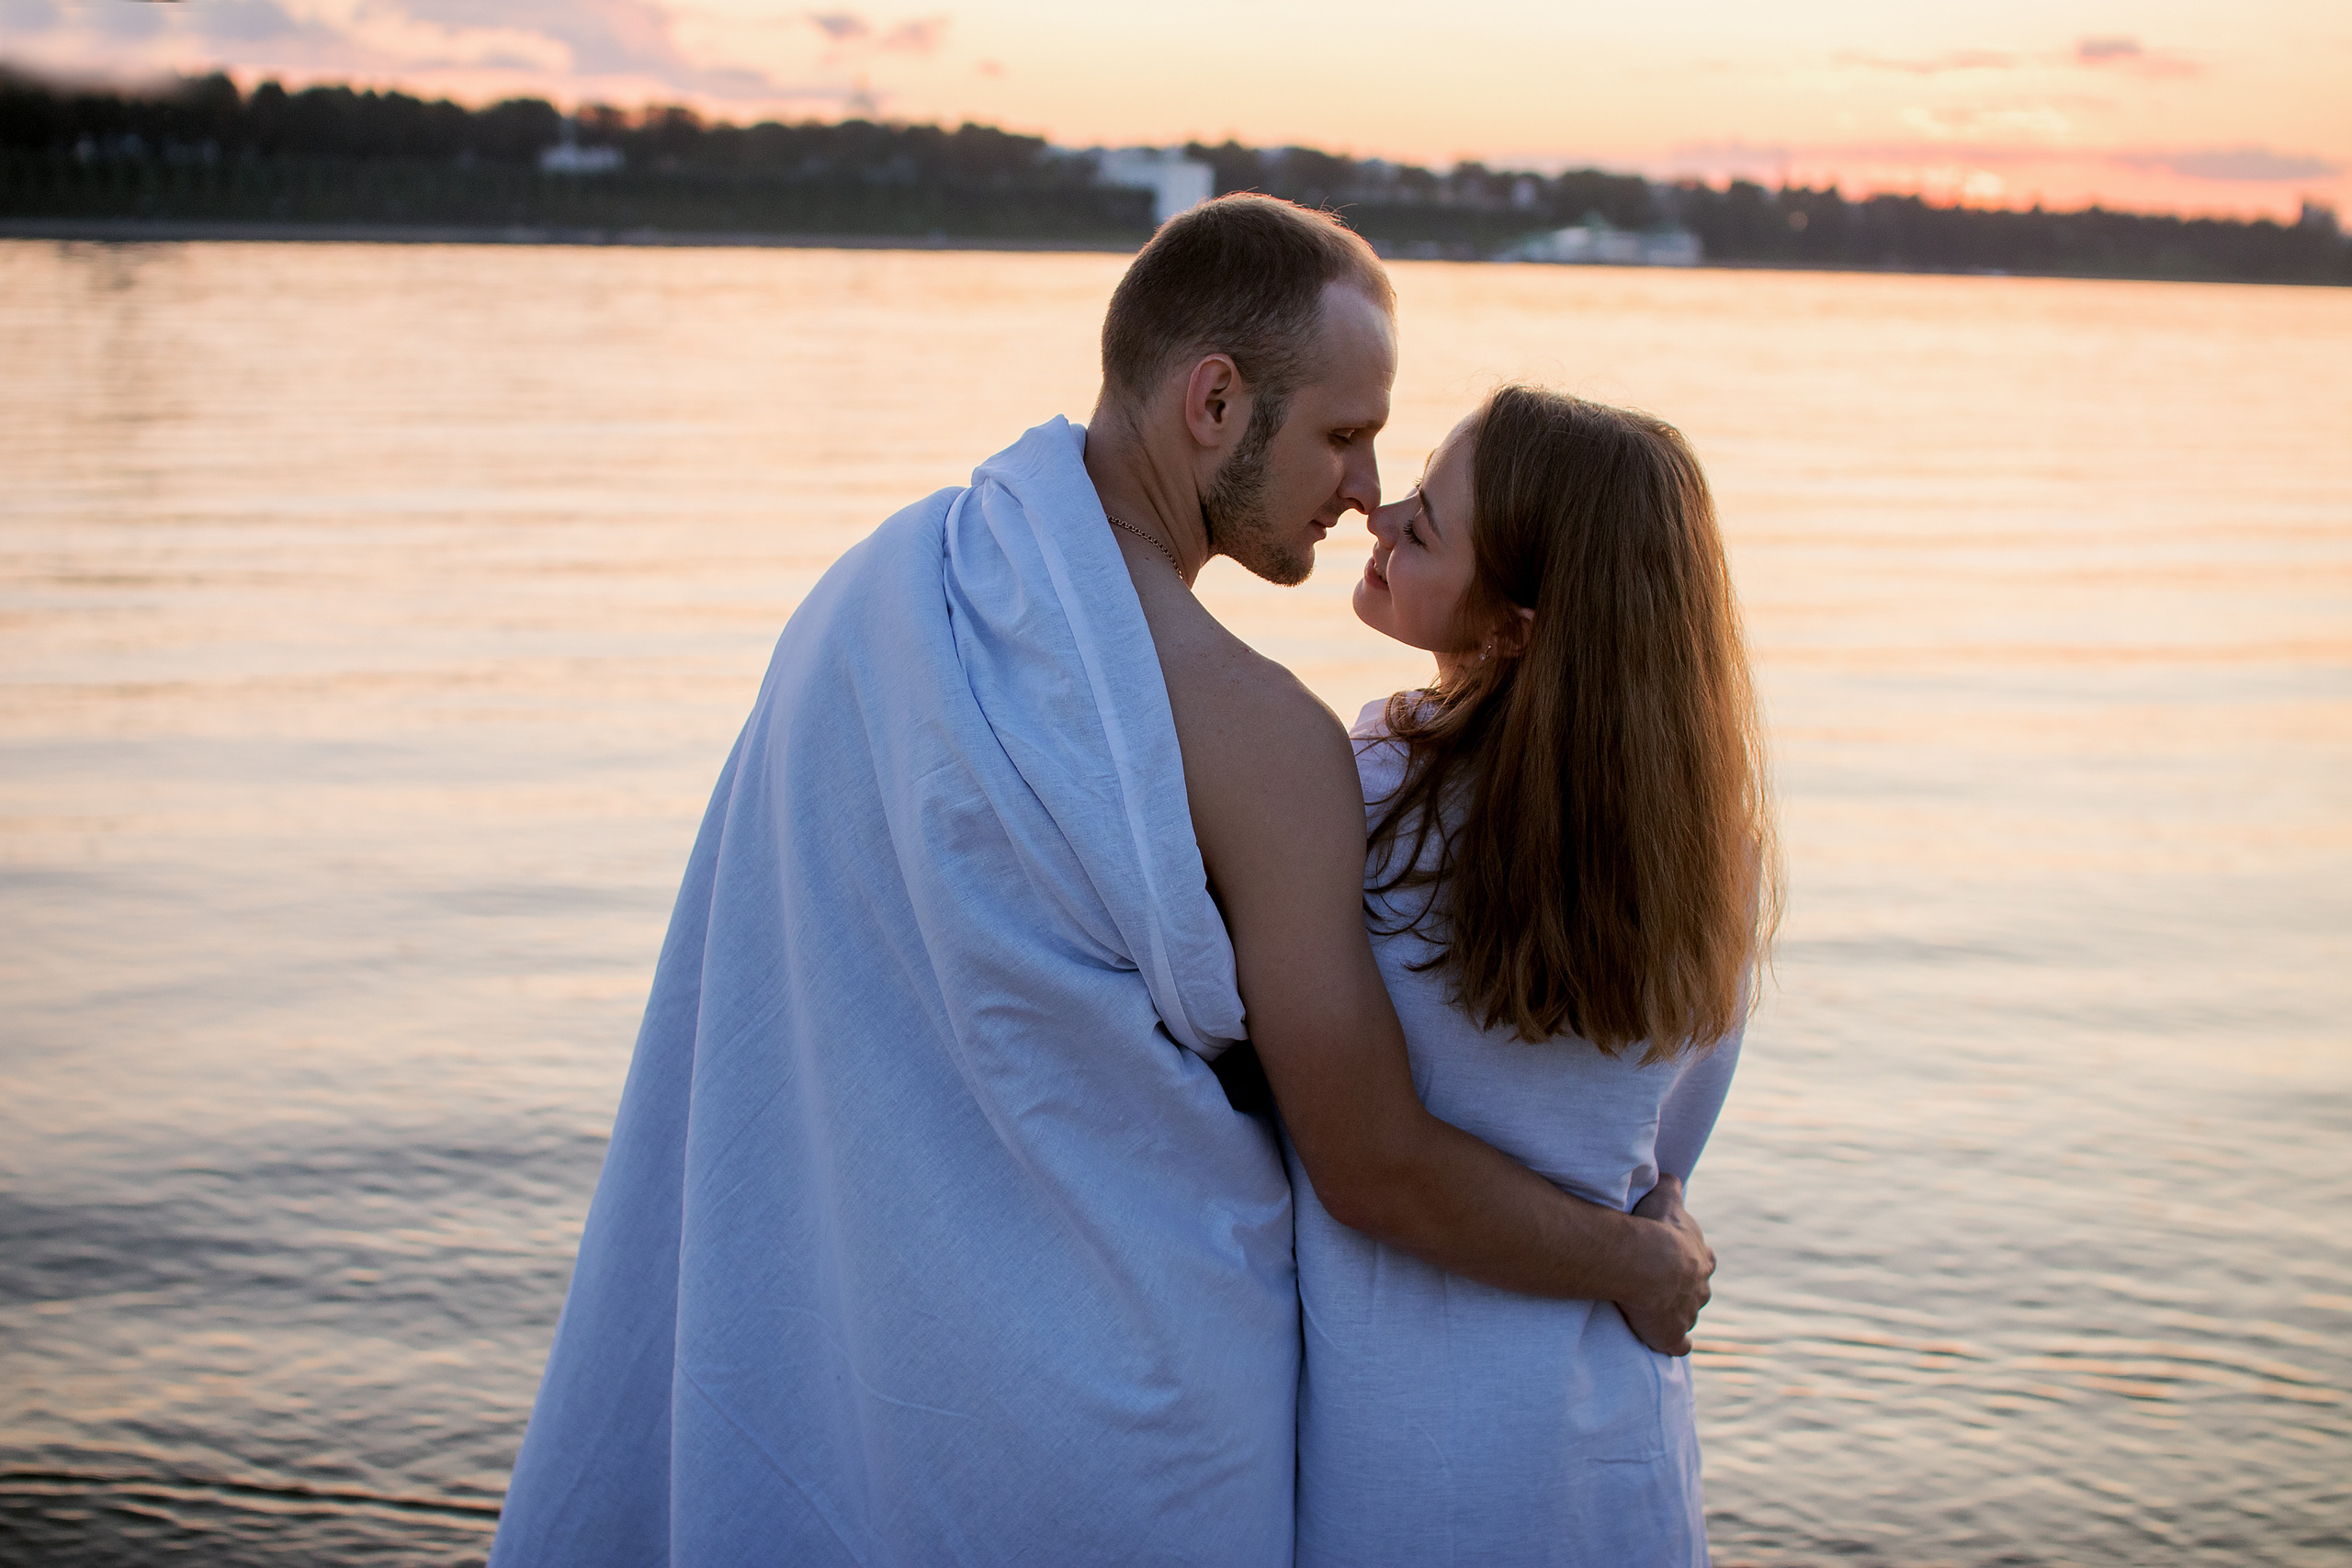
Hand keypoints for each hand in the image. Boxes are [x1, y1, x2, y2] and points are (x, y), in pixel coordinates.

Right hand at [1616, 1174, 1714, 1355]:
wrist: (1646, 1263)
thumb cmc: (1655, 1229)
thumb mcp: (1666, 1199)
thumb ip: (1671, 1187)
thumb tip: (1670, 1177)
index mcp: (1702, 1259)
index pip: (1703, 1261)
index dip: (1689, 1261)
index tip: (1674, 1260)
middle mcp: (1701, 1288)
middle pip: (1698, 1290)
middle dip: (1685, 1290)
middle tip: (1663, 1286)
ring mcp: (1689, 1314)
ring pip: (1688, 1316)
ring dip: (1676, 1315)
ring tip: (1656, 1313)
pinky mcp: (1673, 1336)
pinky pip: (1678, 1345)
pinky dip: (1674, 1344)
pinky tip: (1666, 1344)